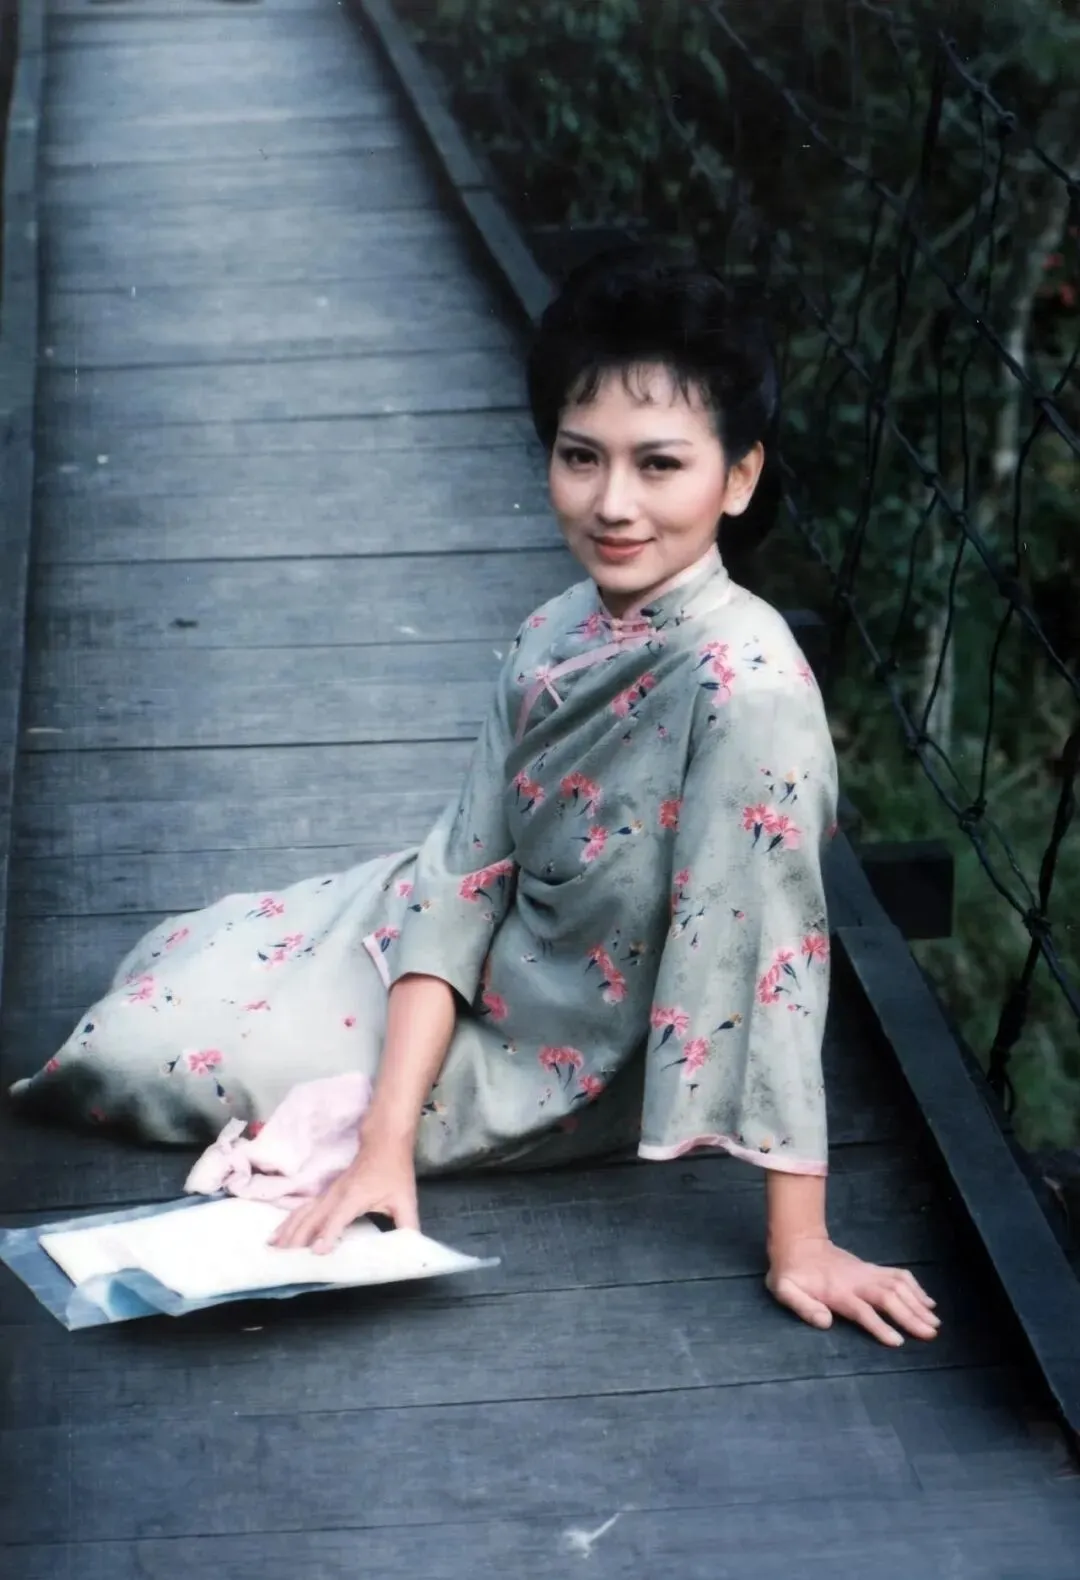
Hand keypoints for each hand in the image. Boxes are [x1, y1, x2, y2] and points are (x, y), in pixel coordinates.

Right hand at [269, 1137, 418, 1252]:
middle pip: (312, 1217)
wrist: (384, 1142)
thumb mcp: (406, 1199)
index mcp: (356, 1196)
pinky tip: (277, 1235)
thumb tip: (411, 1251)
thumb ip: (408, 1226)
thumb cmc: (394, 1171)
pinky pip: (302, 1209)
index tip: (317, 1252)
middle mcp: (336, 1194)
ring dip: (287, 1230)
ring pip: (302, 1212)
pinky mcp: (324, 1193)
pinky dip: (288, 1222)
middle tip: (283, 1260)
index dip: (329, 1233)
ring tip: (272, 1249)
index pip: (339, 1217)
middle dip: (297, 1238)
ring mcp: (327, 1193)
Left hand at [766, 1234, 939, 1346]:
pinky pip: (898, 1275)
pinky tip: (928, 1302)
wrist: (798, 1243)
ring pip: (898, 1285)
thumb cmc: (791, 1273)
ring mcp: (867, 1273)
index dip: (880, 1327)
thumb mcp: (784, 1290)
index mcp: (838, 1292)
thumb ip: (802, 1306)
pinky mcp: (871, 1269)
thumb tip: (825, 1322)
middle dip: (911, 1316)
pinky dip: (916, 1287)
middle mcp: (858, 1281)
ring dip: (918, 1303)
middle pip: (889, 1298)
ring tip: (935, 1323)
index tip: (898, 1342)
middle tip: (930, 1334)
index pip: (864, 1311)